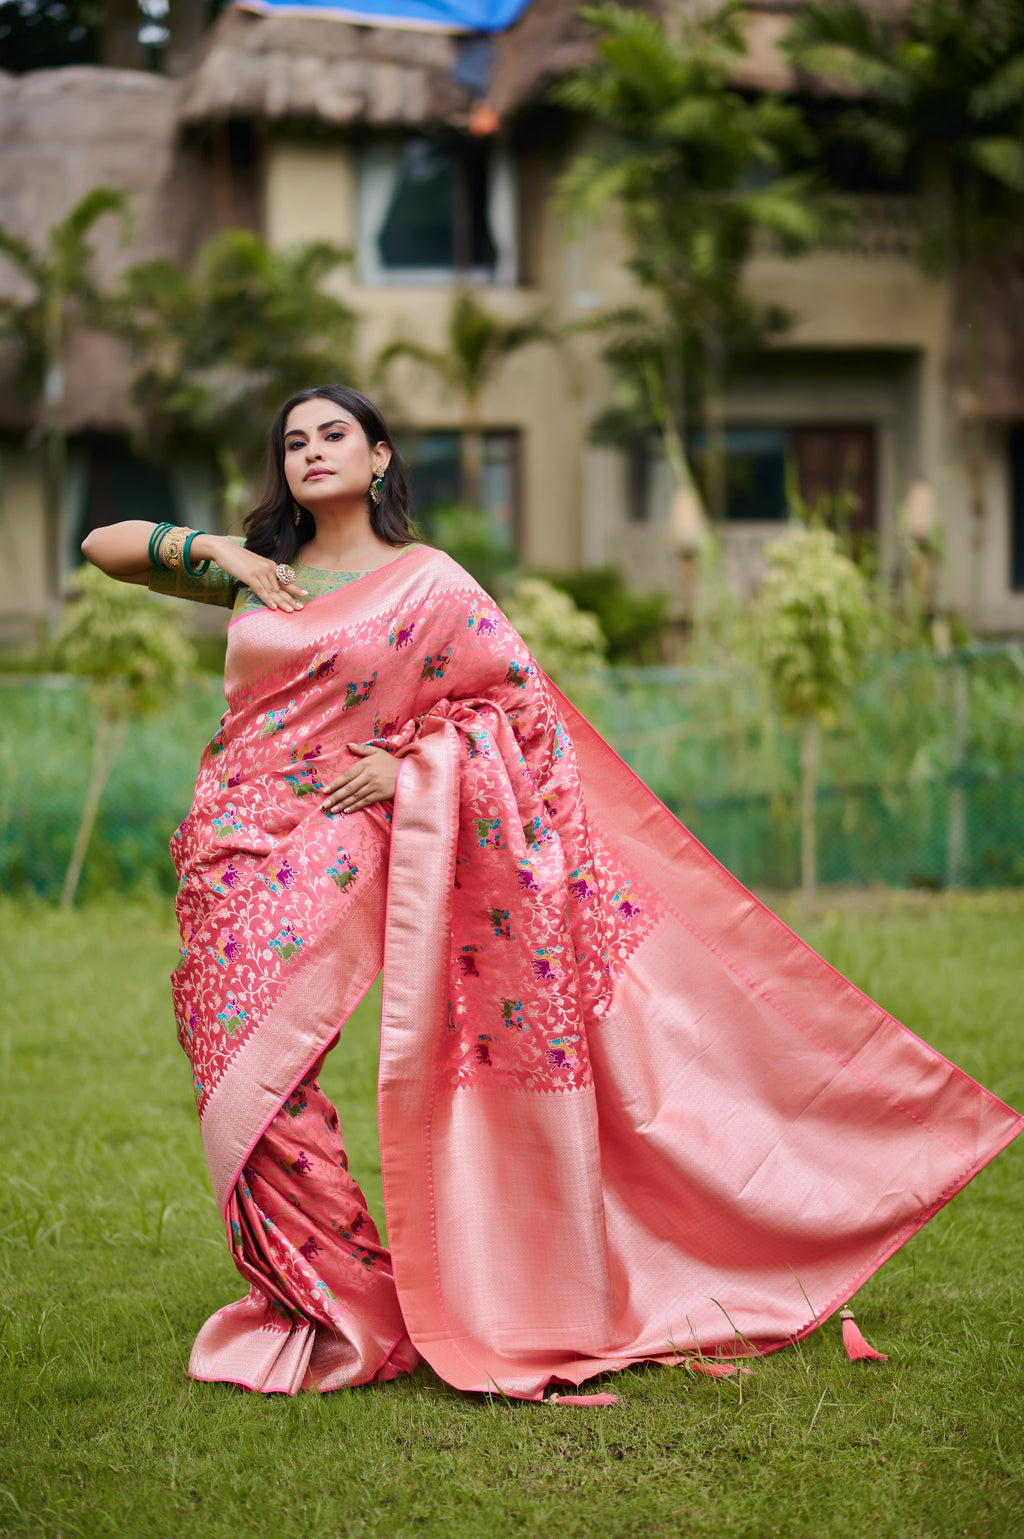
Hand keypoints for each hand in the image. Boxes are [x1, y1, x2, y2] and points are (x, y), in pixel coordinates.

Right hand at [190, 535, 307, 611]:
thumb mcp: (255, 565)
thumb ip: (263, 574)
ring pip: (272, 591)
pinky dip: (267, 600)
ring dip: (281, 602)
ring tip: (290, 611)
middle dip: (290, 599)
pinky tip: (273, 607)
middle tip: (300, 608)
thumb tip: (268, 586)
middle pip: (280, 588)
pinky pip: (261, 590)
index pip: (285, 580)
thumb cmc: (238, 559)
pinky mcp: (250, 576)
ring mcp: (260, 572)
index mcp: (271, 565)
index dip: (295, 588)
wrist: (224, 550)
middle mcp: (268, 568)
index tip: (305, 595)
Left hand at [322, 744, 398, 814]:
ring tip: (332, 809)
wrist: (409, 772)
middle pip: (348, 788)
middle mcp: (368, 775)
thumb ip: (362, 749)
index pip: (346, 775)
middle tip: (324, 805)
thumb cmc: (390, 762)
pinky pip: (364, 801)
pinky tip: (346, 810)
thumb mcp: (377, 752)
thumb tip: (348, 745)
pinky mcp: (380, 794)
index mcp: (365, 764)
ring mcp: (374, 785)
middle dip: (335, 797)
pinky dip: (355, 806)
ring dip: (342, 804)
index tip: (325, 790)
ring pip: (355, 796)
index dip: (335, 784)